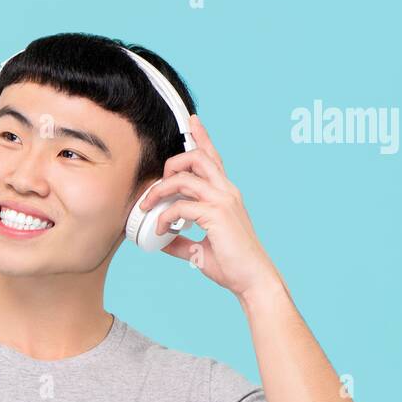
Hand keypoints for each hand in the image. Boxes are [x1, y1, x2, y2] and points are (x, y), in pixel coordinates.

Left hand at [136, 114, 281, 299]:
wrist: (252, 280)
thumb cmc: (232, 265)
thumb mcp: (199, 250)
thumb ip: (180, 241)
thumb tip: (160, 239)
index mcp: (226, 194)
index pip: (214, 158)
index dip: (203, 137)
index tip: (192, 121)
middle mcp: (227, 191)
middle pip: (197, 157)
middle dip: (171, 164)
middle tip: (157, 186)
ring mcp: (223, 201)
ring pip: (185, 177)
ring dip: (160, 190)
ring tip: (148, 206)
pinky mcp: (217, 215)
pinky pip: (181, 206)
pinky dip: (165, 216)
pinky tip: (161, 228)